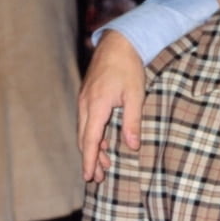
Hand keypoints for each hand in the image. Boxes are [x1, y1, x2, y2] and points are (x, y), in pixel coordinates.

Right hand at [77, 31, 145, 181]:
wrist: (118, 43)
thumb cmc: (129, 67)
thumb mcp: (136, 95)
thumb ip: (133, 121)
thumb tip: (132, 146)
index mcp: (97, 106)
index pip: (90, 140)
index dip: (89, 160)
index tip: (88, 177)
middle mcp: (85, 104)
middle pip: (84, 138)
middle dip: (90, 158)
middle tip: (98, 177)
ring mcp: (83, 99)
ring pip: (84, 130)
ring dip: (92, 147)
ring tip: (103, 162)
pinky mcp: (87, 95)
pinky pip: (85, 120)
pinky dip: (92, 134)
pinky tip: (103, 140)